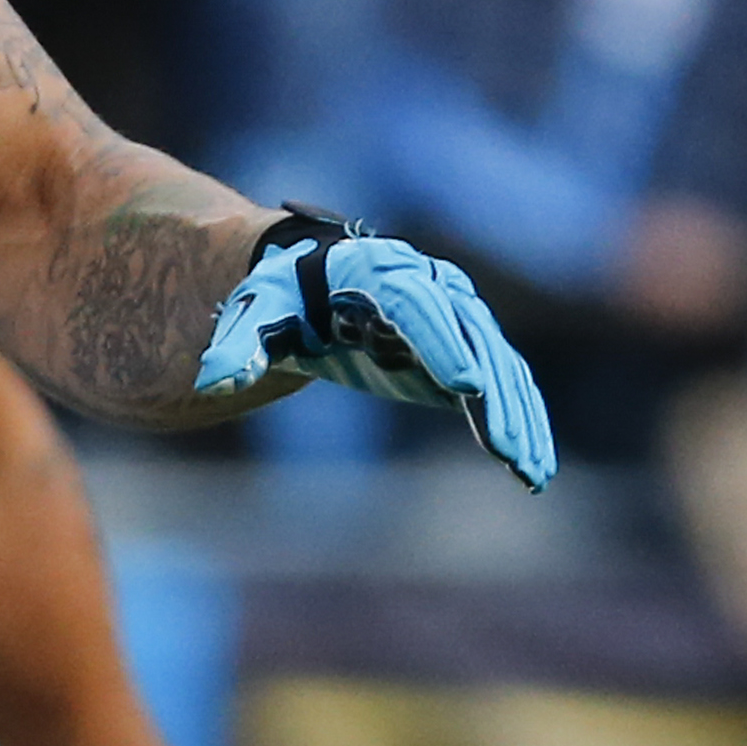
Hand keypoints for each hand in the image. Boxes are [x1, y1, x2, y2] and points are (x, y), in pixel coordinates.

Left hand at [195, 219, 555, 489]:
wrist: (310, 286)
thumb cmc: (280, 298)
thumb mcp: (253, 316)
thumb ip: (237, 346)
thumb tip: (215, 382)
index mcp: (379, 274)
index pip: (418, 305)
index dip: (441, 342)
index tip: (464, 385)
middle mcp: (432, 287)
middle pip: (472, 338)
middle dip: (493, 393)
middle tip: (503, 445)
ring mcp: (456, 318)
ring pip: (498, 367)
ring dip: (517, 418)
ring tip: (529, 470)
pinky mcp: (466, 352)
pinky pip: (502, 387)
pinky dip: (519, 425)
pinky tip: (530, 471)